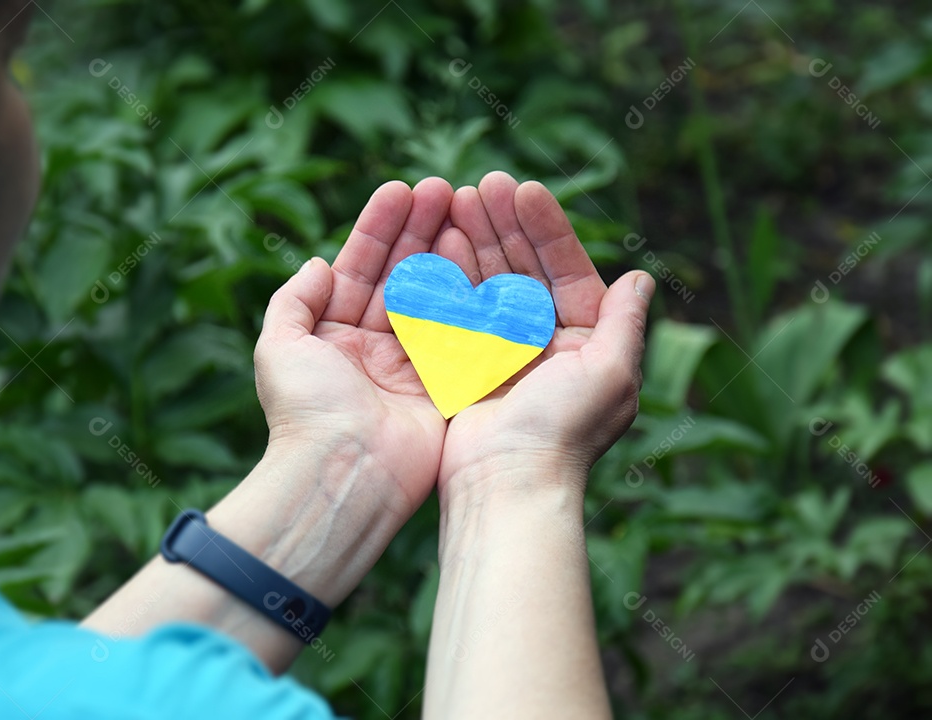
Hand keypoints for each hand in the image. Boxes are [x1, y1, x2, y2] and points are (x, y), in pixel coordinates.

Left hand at [254, 178, 452, 517]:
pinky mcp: (446, 386)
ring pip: (435, 294)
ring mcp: (413, 365)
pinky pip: (463, 331)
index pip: (360, 267)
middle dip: (420, 229)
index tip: (401, 188)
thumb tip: (316, 263)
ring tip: (466, 206)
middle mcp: (375, 346)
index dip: (379, 227)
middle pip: (401, 274)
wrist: (343, 472)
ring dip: (449, 251)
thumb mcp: (278, 346)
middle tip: (444, 187)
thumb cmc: (304, 410)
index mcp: (334, 335)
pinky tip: (485, 254)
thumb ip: (292, 300)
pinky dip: (473, 294)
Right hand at [432, 172, 654, 500]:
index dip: (547, 228)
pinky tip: (435, 244)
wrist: (507, 485)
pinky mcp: (464, 365)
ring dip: (473, 243)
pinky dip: (446, 278)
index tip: (522, 188)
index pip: (566, 270)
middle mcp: (543, 344)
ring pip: (487, 284)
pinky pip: (455, 311)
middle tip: (480, 185)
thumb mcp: (612, 373)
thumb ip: (626, 322)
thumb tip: (641, 277)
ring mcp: (501, 353)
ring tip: (452, 203)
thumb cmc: (565, 431)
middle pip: (523, 270)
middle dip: (503, 226)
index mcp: (584, 342)